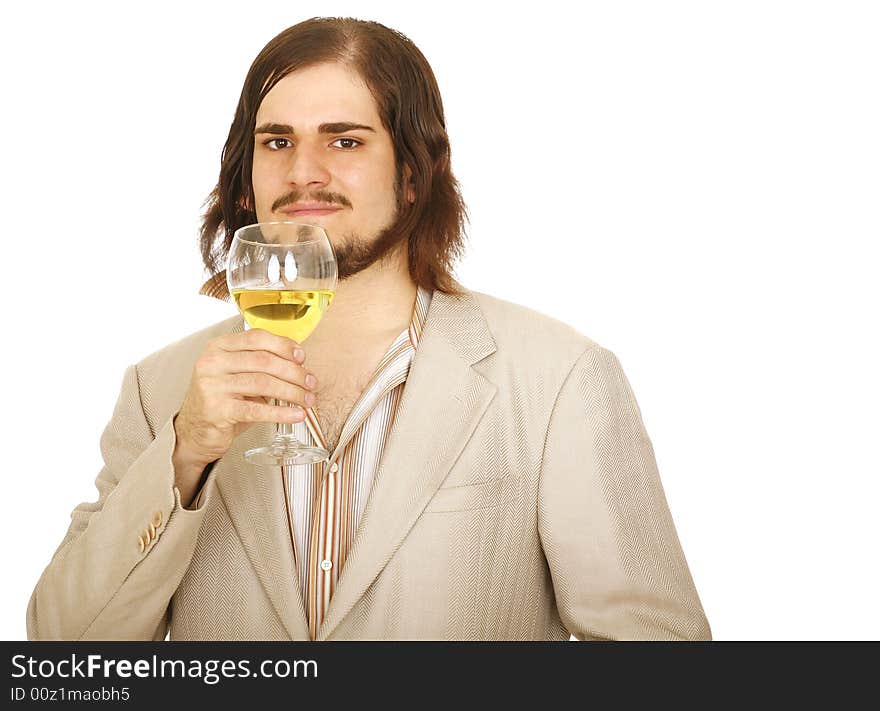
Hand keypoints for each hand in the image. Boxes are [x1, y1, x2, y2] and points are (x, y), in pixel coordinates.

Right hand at [171, 328, 317, 503]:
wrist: (194, 431)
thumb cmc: (223, 400)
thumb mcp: (238, 374)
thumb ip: (261, 363)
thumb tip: (300, 362)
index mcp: (218, 347)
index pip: (257, 337)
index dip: (284, 346)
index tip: (303, 357)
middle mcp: (212, 362)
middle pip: (263, 361)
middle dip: (294, 372)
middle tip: (311, 383)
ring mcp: (211, 385)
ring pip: (263, 383)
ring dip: (291, 392)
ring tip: (307, 400)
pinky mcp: (216, 410)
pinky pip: (256, 409)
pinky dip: (281, 412)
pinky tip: (296, 415)